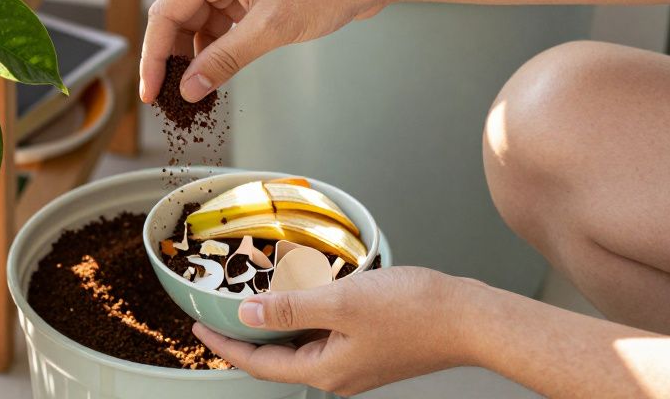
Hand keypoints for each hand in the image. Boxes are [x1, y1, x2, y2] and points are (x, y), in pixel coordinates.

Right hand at [139, 0, 388, 103]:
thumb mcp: (270, 29)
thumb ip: (224, 60)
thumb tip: (189, 89)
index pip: (165, 11)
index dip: (154, 56)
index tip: (149, 91)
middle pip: (177, 17)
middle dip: (174, 59)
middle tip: (170, 99)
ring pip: (197, 22)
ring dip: (196, 56)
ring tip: (195, 92)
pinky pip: (218, 22)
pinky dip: (215, 48)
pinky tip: (215, 73)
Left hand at [192, 267, 481, 395]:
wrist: (470, 317)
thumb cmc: (416, 311)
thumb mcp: (341, 302)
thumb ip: (290, 309)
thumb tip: (247, 314)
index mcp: (325, 370)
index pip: (258, 363)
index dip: (225, 344)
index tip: (199, 327)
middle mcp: (337, 373)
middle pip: (276, 357)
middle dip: (244, 336)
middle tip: (217, 312)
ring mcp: (354, 362)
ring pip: (299, 345)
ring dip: (274, 324)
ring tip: (250, 300)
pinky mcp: (369, 347)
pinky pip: (322, 335)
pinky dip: (302, 317)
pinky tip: (299, 295)